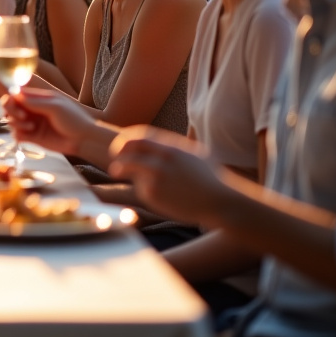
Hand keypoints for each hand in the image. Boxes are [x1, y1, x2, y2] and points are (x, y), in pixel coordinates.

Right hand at [0, 86, 99, 156]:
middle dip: (11, 111)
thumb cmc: (74, 119)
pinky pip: (16, 135)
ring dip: (16, 123)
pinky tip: (27, 137)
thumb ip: (35, 102)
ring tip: (30, 127)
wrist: (84, 140)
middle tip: (22, 117)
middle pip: (10, 107)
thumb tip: (16, 96)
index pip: (17, 94)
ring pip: (11, 121)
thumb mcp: (56, 107)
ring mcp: (32, 123)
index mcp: (38, 98)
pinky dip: (18, 135)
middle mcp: (33, 110)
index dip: (11, 98)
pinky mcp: (32, 138)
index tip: (16, 105)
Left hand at [108, 126, 231, 225]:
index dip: (127, 138)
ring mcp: (156, 174)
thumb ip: (174, 147)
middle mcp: (162, 157)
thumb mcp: (195, 154)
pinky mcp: (153, 192)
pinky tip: (159, 196)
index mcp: (172, 146)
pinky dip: (143, 190)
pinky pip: (140, 188)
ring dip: (122, 169)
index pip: (141, 135)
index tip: (122, 145)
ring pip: (130, 167)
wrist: (221, 201)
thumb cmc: (212, 179)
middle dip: (118, 150)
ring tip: (117, 172)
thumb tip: (157, 144)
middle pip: (130, 147)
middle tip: (114, 156)